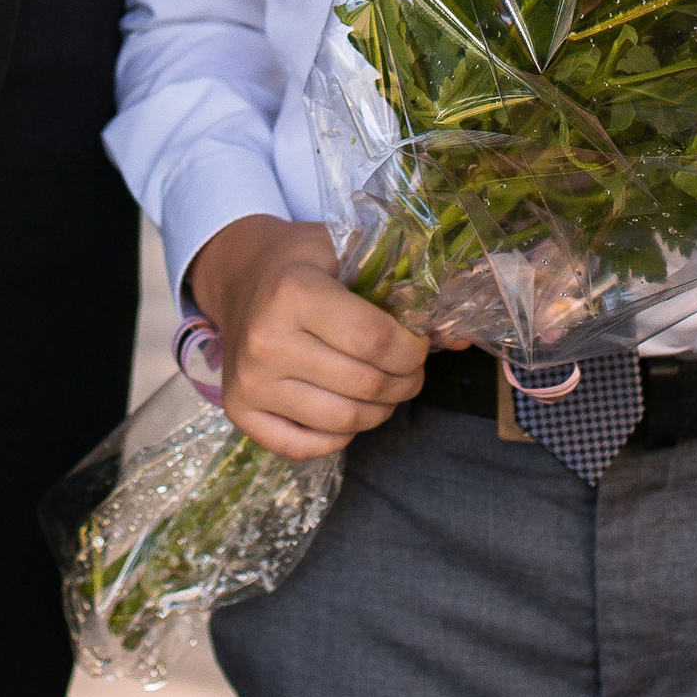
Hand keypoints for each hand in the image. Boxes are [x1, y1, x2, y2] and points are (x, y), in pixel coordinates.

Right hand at [189, 214, 428, 461]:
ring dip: (380, 410)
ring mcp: (250, 382)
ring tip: (384, 386)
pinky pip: (307, 446)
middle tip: (410, 368)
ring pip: (344, 422)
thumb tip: (457, 337)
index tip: (419, 342)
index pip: (376, 340)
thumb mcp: (346, 249)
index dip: (413, 349)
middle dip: (406, 381)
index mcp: (293, 293)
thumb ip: (400, 285)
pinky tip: (347, 406)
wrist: (240, 277)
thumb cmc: (302, 262)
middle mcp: (266, 341)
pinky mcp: (241, 412)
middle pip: (366, 385)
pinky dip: (340, 437)